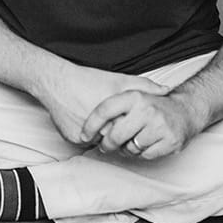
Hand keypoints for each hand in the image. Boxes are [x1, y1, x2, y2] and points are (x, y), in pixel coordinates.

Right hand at [35, 68, 165, 146]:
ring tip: (98, 119)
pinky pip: (86, 142)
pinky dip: (87, 134)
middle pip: (117, 139)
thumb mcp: (118, 80)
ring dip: (103, 135)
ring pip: (101, 142)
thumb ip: (144, 85)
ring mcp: (86, 135)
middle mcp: (102, 128)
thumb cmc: (87, 80)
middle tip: (113, 123)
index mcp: (116, 115)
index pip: (132, 130)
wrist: (56, 82)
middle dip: (117, 133)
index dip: (132, 126)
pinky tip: (83, 119)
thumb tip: (166, 90)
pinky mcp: (73, 138)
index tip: (129, 121)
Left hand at [82, 90, 205, 159]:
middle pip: (115, 135)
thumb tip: (88, 124)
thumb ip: (114, 106)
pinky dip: (142, 153)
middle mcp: (147, 110)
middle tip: (106, 145)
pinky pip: (145, 155)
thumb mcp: (133, 95)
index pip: (104, 111)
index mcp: (134, 97)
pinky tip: (145, 143)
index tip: (84, 135)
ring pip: (130, 148)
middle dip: (107, 144)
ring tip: (132, 140)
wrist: (186, 110)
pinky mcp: (170, 141)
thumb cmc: (154, 105)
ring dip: (127, 148)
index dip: (90, 125)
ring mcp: (160, 126)